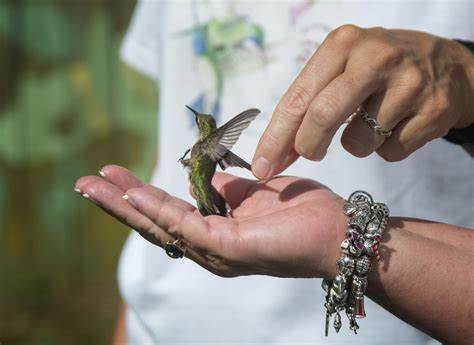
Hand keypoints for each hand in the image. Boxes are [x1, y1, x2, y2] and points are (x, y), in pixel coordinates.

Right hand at [75, 165, 346, 277]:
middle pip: (154, 224)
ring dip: (126, 205)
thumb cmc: (302, 212)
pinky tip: (134, 193)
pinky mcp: (230, 250)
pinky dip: (157, 208)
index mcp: (216, 234)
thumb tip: (203, 179)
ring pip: (162, 226)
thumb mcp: (256, 193)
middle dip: (118, 204)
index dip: (138, 197)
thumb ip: (226, 189)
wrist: (341, 230)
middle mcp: (210, 249)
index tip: (114, 176)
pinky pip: (187, 226)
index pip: (167, 215)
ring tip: (95, 186)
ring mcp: (218, 252)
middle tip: (84, 184)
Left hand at [252, 26, 473, 178]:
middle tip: (311, 153)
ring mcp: (408, 83)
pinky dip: (384, 149)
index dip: (275, 138)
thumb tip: (274, 155)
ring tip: (372, 122)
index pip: (298, 98)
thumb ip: (308, 105)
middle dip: (308, 146)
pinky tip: (397, 125)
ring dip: (356, 144)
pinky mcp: (434, 110)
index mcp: (342, 44)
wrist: (448, 66)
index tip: (261, 167)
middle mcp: (375, 57)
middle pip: (322, 117)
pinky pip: (389, 152)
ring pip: (358, 142)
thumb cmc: (379, 71)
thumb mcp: (342, 68)